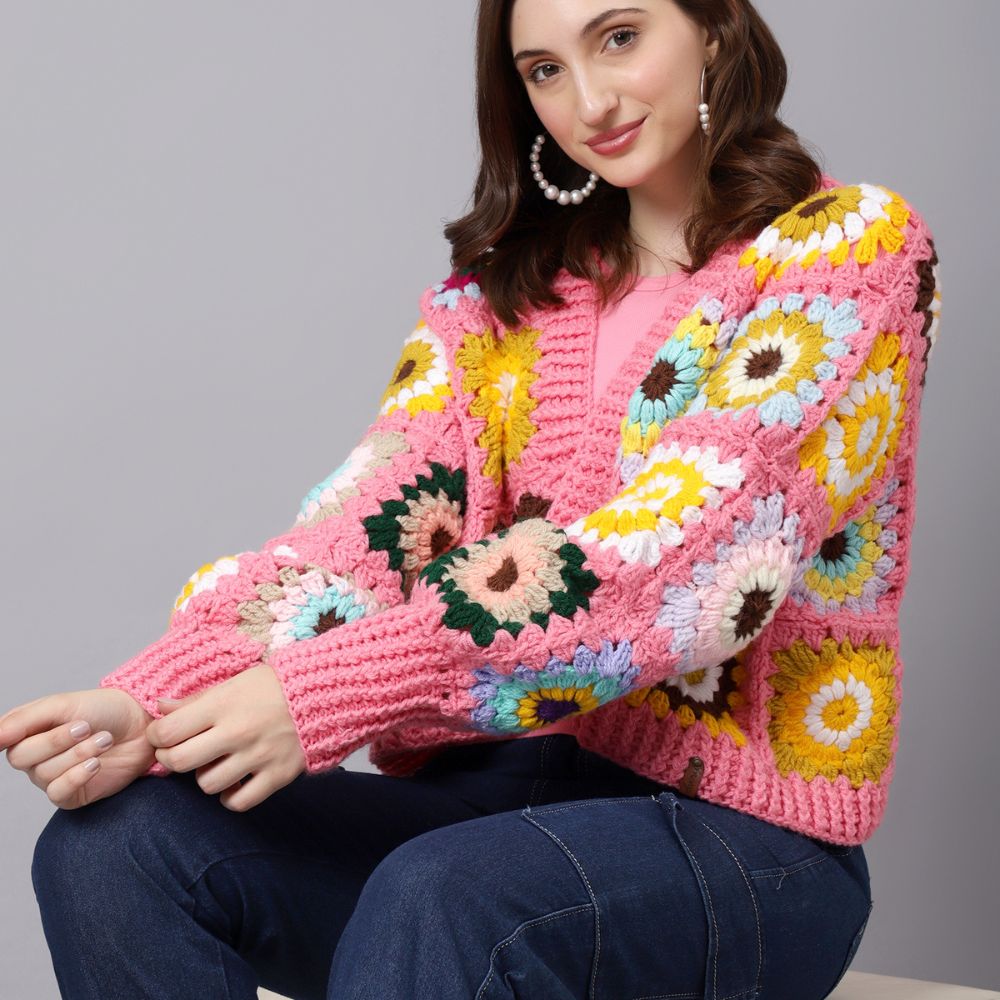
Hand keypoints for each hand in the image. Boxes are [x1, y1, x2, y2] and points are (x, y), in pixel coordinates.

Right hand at [0, 688, 155, 808]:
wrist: (141, 724)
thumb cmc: (102, 709)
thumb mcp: (63, 704)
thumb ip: (24, 719)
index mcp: (27, 730)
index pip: (5, 737)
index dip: (12, 734)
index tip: (29, 729)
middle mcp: (34, 756)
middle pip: (21, 757)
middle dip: (57, 740)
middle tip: (86, 726)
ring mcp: (51, 776)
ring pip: (45, 773)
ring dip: (79, 754)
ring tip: (105, 739)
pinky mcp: (71, 794)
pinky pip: (58, 793)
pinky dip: (77, 776)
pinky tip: (96, 763)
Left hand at [145, 663, 305, 811]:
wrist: (325, 693)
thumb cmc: (273, 687)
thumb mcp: (233, 683)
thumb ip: (196, 699)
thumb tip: (161, 706)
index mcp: (223, 705)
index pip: (168, 732)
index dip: (157, 736)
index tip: (164, 734)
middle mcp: (238, 732)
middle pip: (181, 761)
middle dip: (173, 759)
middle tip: (181, 753)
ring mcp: (259, 756)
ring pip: (208, 784)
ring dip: (205, 777)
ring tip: (216, 763)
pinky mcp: (278, 774)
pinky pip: (240, 802)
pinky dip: (231, 797)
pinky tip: (235, 782)